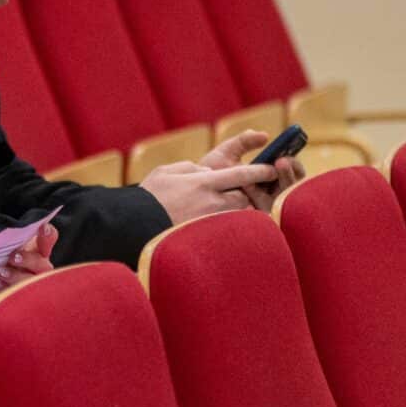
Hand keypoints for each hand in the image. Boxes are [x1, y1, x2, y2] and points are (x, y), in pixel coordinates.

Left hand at [0, 222, 58, 292]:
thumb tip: (4, 236)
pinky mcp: (24, 299)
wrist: (0, 285)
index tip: (42, 227)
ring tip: (0, 272)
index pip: (48, 240)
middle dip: (28, 260)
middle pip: (42, 265)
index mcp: (40, 252)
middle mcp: (42, 270)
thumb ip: (12, 241)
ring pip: (31, 283)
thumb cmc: (9, 261)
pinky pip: (17, 296)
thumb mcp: (11, 249)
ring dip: (16, 277)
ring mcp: (35, 286)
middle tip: (13, 257)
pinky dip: (4, 289)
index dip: (48, 234)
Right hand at [139, 159, 279, 223]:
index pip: (241, 174)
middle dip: (247, 195)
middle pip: (243, 197)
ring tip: (229, 214)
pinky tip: (222, 231)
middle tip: (246, 194)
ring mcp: (209, 222)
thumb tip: (207, 172)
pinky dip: (227, 229)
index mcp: (202, 182)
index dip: (260, 171)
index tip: (272, 169)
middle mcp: (211, 202)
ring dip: (236, 213)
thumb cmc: (147, 197)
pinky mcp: (205, 238)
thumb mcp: (165, 172)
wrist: (133, 226)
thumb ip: (189, 168)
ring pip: (236, 215)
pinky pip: (225, 232)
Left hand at [198, 131, 304, 208]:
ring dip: (276, 180)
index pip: (291, 171)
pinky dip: (260, 195)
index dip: (294, 162)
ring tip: (267, 168)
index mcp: (268, 175)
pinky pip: (266, 207)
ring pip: (282, 195)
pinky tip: (248, 186)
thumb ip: (244, 141)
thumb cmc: (211, 172)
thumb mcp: (226, 152)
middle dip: (290, 171)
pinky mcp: (256, 218)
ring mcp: (264, 206)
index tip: (290, 152)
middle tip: (282, 160)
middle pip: (292, 184)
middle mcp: (270, 192)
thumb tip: (265, 135)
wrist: (190, 193)